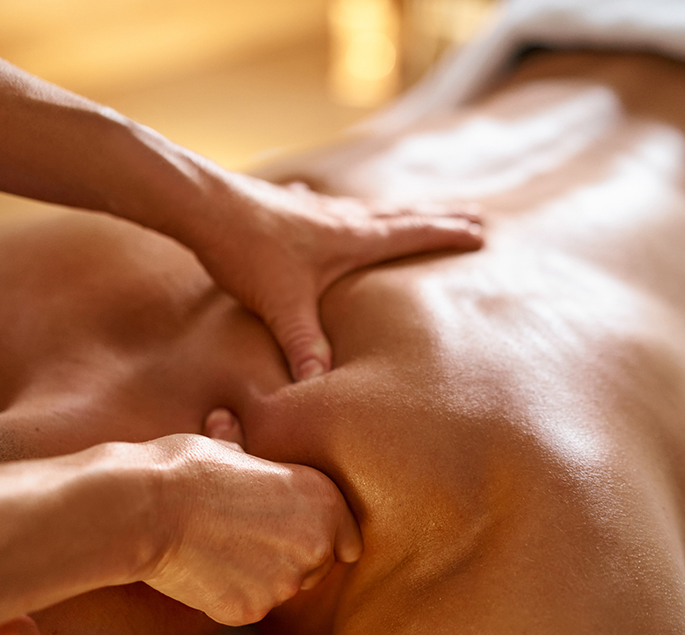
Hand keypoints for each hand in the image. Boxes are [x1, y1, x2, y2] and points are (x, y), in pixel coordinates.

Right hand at [140, 432, 361, 625]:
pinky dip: (231, 594)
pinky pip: (250, 606)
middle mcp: (316, 544)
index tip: (297, 531)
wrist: (144, 509)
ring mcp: (285, 583)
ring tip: (220, 547)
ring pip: (283, 589)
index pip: (348, 538)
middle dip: (292, 557)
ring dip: (261, 576)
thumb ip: (252, 458)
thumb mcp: (230, 448)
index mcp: (323, 498)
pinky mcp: (252, 610)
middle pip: (318, 566)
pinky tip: (204, 568)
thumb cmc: (185, 467)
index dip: (324, 535)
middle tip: (247, 535)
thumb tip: (228, 425)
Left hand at [193, 174, 482, 380]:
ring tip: (408, 212)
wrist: (203, 207)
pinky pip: (319, 207)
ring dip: (394, 212)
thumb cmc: (246, 252)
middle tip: (471, 215)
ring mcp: (312, 210)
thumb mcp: (281, 306)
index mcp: (350, 239)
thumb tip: (321, 385)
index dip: (447, 234)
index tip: (481, 232)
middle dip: (436, 219)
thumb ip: (304, 345)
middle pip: (399, 216)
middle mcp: (339, 219)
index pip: (410, 234)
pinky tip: (313, 199)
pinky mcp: (284, 208)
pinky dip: (330, 207)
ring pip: (365, 210)